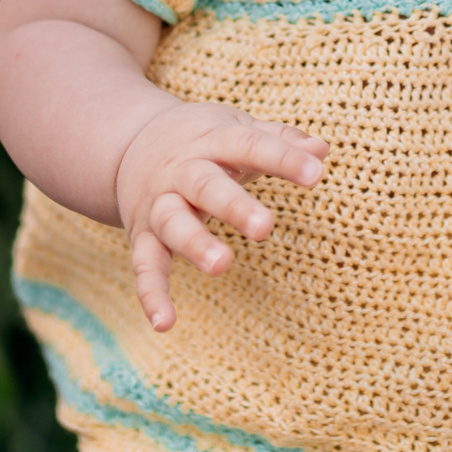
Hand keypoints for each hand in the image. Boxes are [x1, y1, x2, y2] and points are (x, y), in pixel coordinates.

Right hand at [113, 97, 327, 330]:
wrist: (130, 142)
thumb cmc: (203, 141)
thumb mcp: (238, 128)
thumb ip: (280, 140)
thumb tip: (321, 150)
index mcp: (213, 140)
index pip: (249, 145)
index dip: (283, 158)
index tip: (316, 173)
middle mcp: (182, 172)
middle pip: (206, 186)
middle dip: (233, 206)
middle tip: (265, 227)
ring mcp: (160, 204)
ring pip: (173, 222)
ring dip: (194, 244)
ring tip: (221, 265)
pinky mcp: (143, 235)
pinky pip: (145, 265)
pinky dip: (152, 294)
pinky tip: (165, 323)